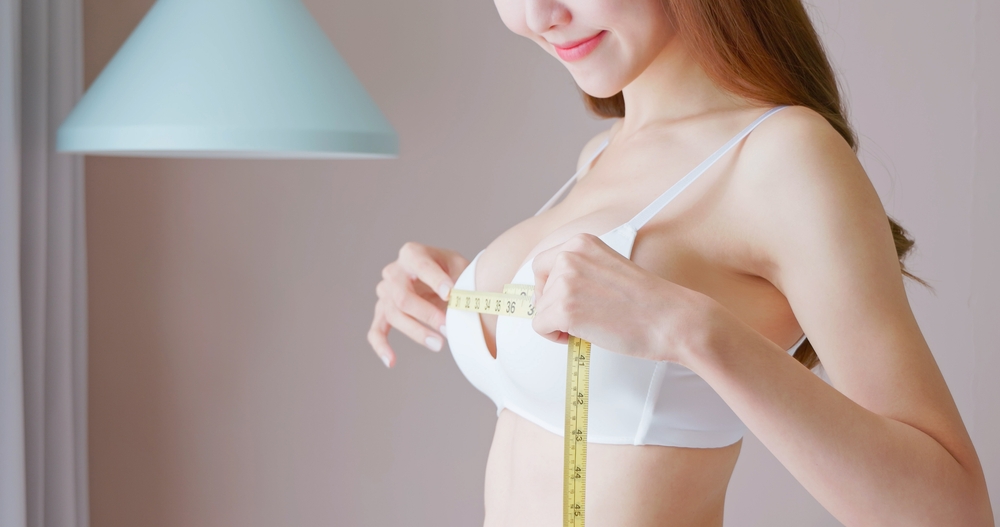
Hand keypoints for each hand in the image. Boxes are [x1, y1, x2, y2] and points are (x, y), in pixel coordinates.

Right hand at [369, 242, 468, 367]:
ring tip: (439, 344)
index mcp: (412, 254)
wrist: (442, 279)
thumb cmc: (452, 271)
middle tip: (448, 327)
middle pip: (402, 296)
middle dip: (426, 313)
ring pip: (393, 315)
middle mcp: (393, 272)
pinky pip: (376, 330)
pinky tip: (391, 361)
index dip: (435, 280)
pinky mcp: (383, 312)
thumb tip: (464, 301)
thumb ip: (460, 280)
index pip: (421, 266)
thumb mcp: (460, 267)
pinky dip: (381, 346)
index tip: (450, 293)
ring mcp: (385, 293)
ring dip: (416, 332)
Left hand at [530, 233, 710, 363]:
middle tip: (576, 316)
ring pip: (540, 309)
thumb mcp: (608, 267)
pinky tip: (580, 335)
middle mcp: (570, 256)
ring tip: (590, 324)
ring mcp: (565, 282)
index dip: (548, 286)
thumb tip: (551, 287)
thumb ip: (581, 269)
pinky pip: (540, 327)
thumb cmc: (648, 301)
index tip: (560, 298)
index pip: (543, 262)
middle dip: (550, 303)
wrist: (671, 320)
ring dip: (558, 322)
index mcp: (582, 242)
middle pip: (538, 285)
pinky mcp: (564, 309)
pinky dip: (554, 337)